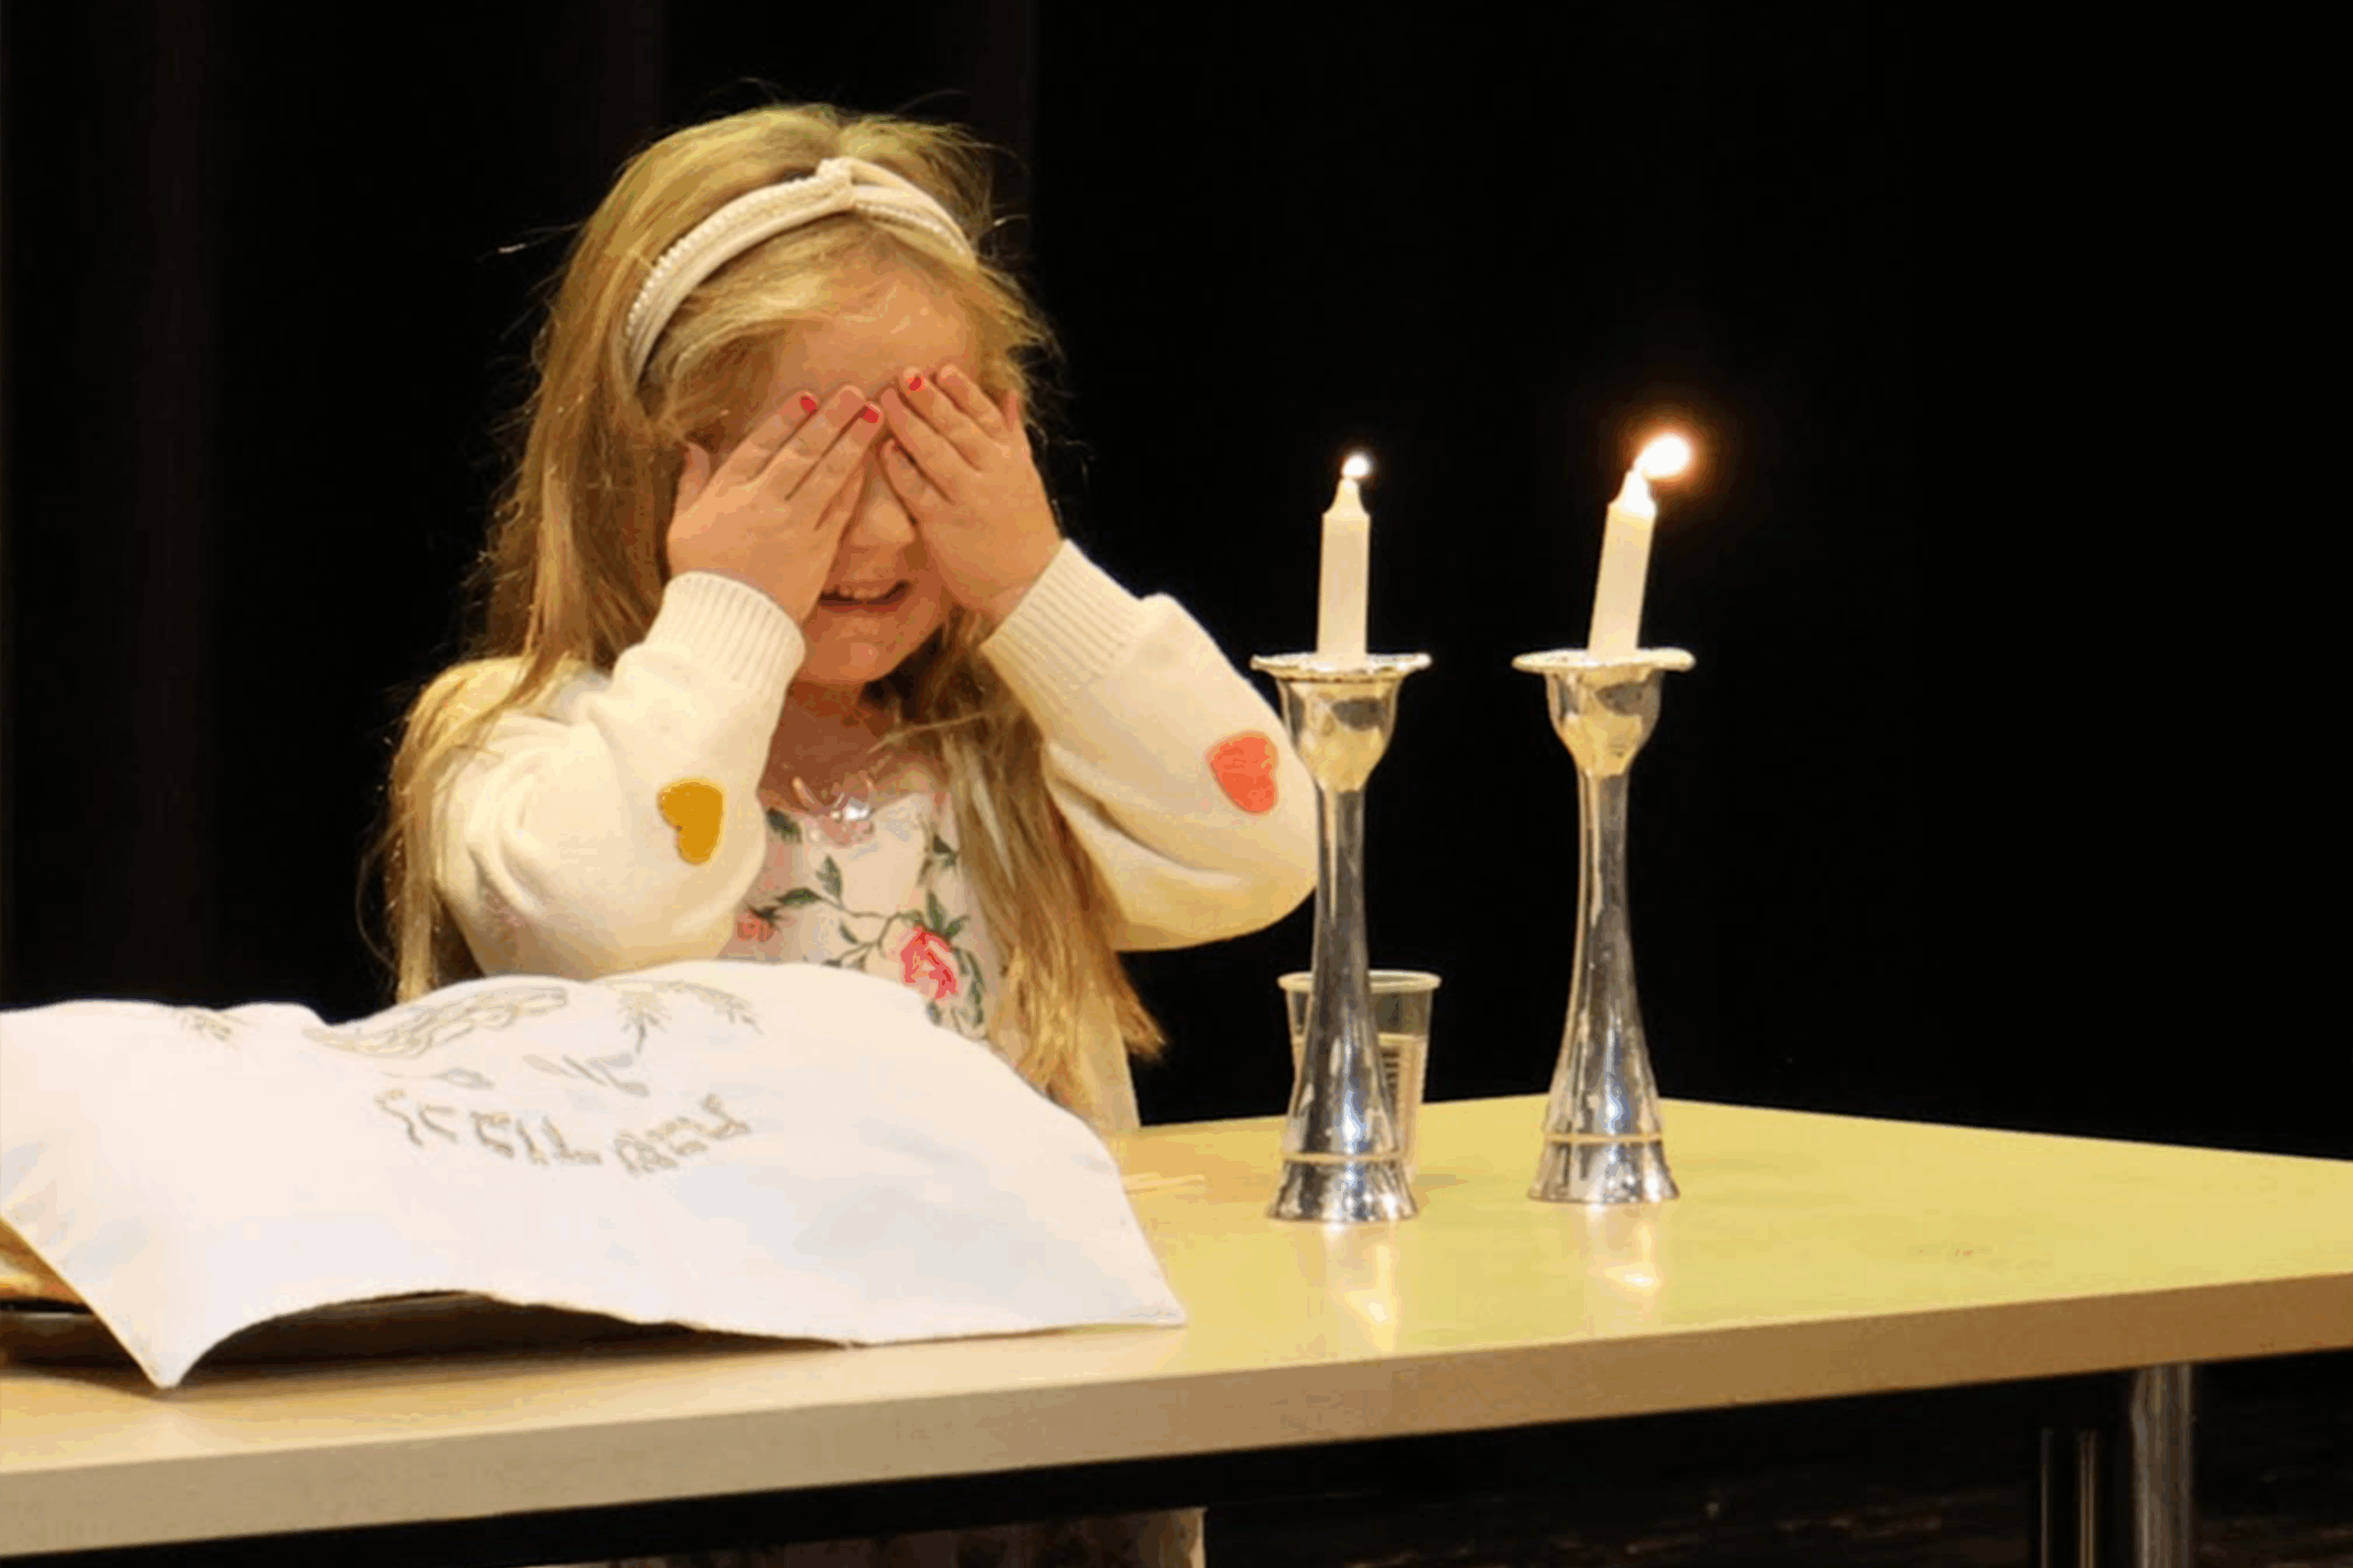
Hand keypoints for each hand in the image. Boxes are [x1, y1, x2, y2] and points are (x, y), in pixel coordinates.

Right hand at [665, 385, 884, 624]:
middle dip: (830, 419)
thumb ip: (691, 484)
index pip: (761, 445)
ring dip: (852, 442)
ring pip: (827, 474)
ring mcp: (794, 524)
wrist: (728, 623)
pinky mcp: (818, 549)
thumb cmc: (700, 576)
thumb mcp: (683, 526)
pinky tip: (869, 462)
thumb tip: (692, 448)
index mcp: (729, 492)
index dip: (786, 419)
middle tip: (855, 393)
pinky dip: (855, 484)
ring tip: (873, 415)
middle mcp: (764, 501)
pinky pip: (840, 509)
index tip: (808, 397)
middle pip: (802, 452)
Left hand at [876, 364, 1060, 622]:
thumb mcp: (1025, 474)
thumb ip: (1012, 432)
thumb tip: (1009, 393)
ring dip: (910, 425)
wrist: (1028, 583)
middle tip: (904, 374)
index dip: (963, 391)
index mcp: (1010, 459)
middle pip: (958, 429)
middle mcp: (991, 474)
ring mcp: (968, 499)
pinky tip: (885, 449)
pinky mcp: (945, 525)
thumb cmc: (1023, 528)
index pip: (985, 416)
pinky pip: (918, 491)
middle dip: (930, 399)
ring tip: (886, 400)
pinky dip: (901, 469)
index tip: (943, 369)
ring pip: (936, 454)